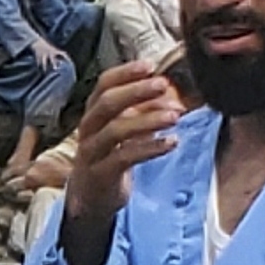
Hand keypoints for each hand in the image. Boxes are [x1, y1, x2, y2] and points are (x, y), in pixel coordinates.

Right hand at [59, 57, 184, 227]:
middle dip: (136, 92)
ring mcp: (92, 152)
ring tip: (175, 116)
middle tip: (163, 85)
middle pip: (107, 103)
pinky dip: (150, 148)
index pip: (103, 85)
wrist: (90, 198)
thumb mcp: (125, 130)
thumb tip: (172, 96)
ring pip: (116, 130)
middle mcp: (88, 129)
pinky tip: (171, 142)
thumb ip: (144, 111)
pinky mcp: (101, 174)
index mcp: (94, 113)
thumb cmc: (110, 157)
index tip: (150, 66)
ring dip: (148, 120)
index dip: (125, 73)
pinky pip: (125, 157)